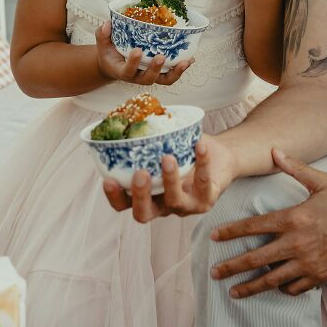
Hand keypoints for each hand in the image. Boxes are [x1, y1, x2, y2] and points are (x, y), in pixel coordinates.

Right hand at [95, 21, 193, 85]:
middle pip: (148, 79)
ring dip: (175, 73)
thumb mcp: (102, 44)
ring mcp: (149, 76)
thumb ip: (102, 35)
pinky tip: (189, 59)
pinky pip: (171, 75)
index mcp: (122, 71)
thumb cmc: (109, 53)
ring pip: (163, 80)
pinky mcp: (158, 74)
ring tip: (185, 62)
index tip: (137, 51)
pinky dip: (180, 68)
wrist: (114, 64)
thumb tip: (107, 25)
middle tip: (161, 56)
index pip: (127, 71)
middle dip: (155, 69)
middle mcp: (137, 77)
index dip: (133, 63)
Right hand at [103, 134, 236, 221]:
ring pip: (173, 202)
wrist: (219, 159)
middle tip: (140, 173)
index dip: (115, 196)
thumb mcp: (163, 146)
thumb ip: (148, 138)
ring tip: (168, 158)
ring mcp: (184, 206)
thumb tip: (131, 113)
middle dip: (140, 196)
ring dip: (169, 180)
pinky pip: (203, 184)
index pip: (124, 204)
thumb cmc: (185, 152)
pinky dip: (201, 163)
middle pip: (144, 214)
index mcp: (147, 194)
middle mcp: (162, 205)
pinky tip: (199, 145)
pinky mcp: (206, 200)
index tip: (108, 180)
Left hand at [209, 149, 326, 297]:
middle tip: (215, 273)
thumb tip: (275, 150)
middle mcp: (297, 243)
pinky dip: (282, 289)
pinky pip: (296, 287)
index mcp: (294, 218)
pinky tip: (273, 288)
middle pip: (257, 258)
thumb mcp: (321, 180)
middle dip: (233, 267)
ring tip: (234, 292)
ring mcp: (309, 263)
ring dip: (251, 286)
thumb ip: (294, 167)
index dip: (232, 232)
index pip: (254, 227)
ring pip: (273, 279)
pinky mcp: (322, 276)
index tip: (214, 238)